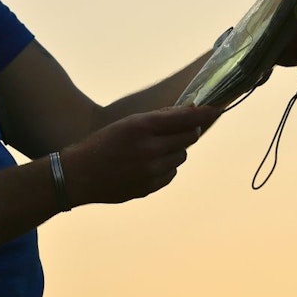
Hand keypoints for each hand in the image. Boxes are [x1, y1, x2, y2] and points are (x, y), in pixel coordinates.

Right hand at [58, 106, 219, 205]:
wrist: (79, 175)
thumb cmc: (102, 144)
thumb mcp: (127, 124)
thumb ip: (158, 119)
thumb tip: (186, 113)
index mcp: (142, 127)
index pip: (184, 118)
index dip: (203, 113)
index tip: (217, 109)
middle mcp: (149, 149)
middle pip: (188, 137)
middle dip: (188, 131)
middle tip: (181, 129)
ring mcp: (151, 171)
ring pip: (181, 156)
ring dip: (175, 150)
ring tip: (154, 149)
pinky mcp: (150, 187)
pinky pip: (171, 173)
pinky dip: (166, 167)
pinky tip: (148, 164)